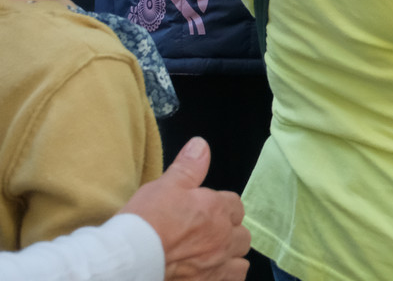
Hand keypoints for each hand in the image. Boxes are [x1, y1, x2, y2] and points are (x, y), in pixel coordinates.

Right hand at [118, 138, 250, 280]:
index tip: (206, 212)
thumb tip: (201, 145)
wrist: (129, 259)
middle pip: (241, 234)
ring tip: (212, 257)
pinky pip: (231, 280)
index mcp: (218, 209)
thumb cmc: (146, 220)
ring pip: (240, 260)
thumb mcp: (165, 186)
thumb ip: (188, 166)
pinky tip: (211, 274)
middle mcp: (223, 237)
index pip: (234, 205)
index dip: (221, 208)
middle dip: (229, 233)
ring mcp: (217, 264)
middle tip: (208, 236)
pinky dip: (225, 277)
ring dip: (230, 257)